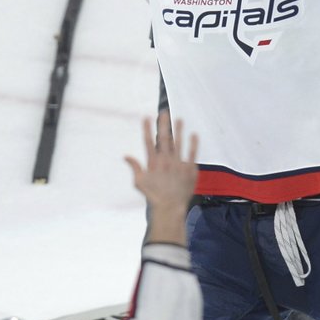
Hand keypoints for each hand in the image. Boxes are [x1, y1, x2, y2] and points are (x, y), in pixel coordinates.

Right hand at [125, 113, 198, 246]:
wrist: (169, 208)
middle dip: (164, 124)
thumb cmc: (153, 196)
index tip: (146, 117)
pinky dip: (193, 144)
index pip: (148, 142)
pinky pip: (193, 154)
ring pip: (179, 143)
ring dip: (179, 130)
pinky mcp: (189, 170)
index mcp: (153, 163)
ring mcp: (178, 165)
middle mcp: (165, 161)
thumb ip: (134, 167)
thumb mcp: (139, 182)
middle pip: (164, 139)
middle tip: (164, 112)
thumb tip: (126, 156)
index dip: (147, 129)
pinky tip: (194, 134)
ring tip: (179, 119)